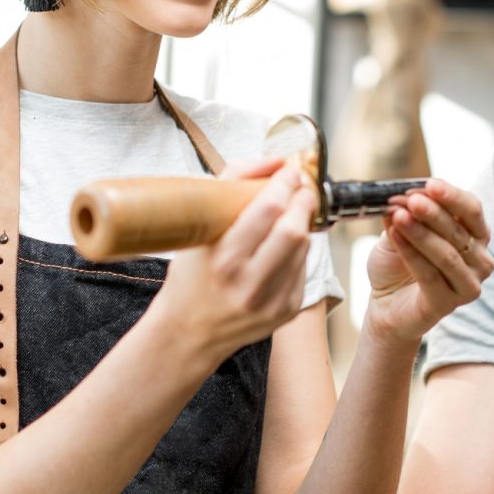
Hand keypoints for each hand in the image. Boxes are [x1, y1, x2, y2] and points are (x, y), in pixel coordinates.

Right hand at [153, 157, 317, 363]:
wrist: (189, 333)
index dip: (285, 183)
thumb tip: (276, 160)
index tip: (289, 169)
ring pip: (304, 246)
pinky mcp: (287, 310)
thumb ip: (232, 183)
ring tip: (291, 210)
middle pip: (294, 229)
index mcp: (224, 261)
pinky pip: (303, 266)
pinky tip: (283, 242)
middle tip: (299, 186)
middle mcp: (250, 285)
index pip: (268, 210)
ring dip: (303, 221)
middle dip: (303, 199)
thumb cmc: (190, 276)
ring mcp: (272, 302)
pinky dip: (298, 247)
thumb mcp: (198, 229)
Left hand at [362, 178, 492, 349]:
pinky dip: (411, 253)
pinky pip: (430, 274)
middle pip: (459, 230)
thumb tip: (400, 197)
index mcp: (475, 235)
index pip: (472, 209)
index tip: (429, 184)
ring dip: (421, 232)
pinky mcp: (450, 303)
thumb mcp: (400, 231)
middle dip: (432, 212)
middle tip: (410, 199)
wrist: (386, 304)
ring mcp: (469, 284)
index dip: (451, 195)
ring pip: (447, 253)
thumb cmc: (398, 264)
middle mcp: (480, 260)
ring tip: (398, 215)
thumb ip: (404, 214)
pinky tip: (394, 236)